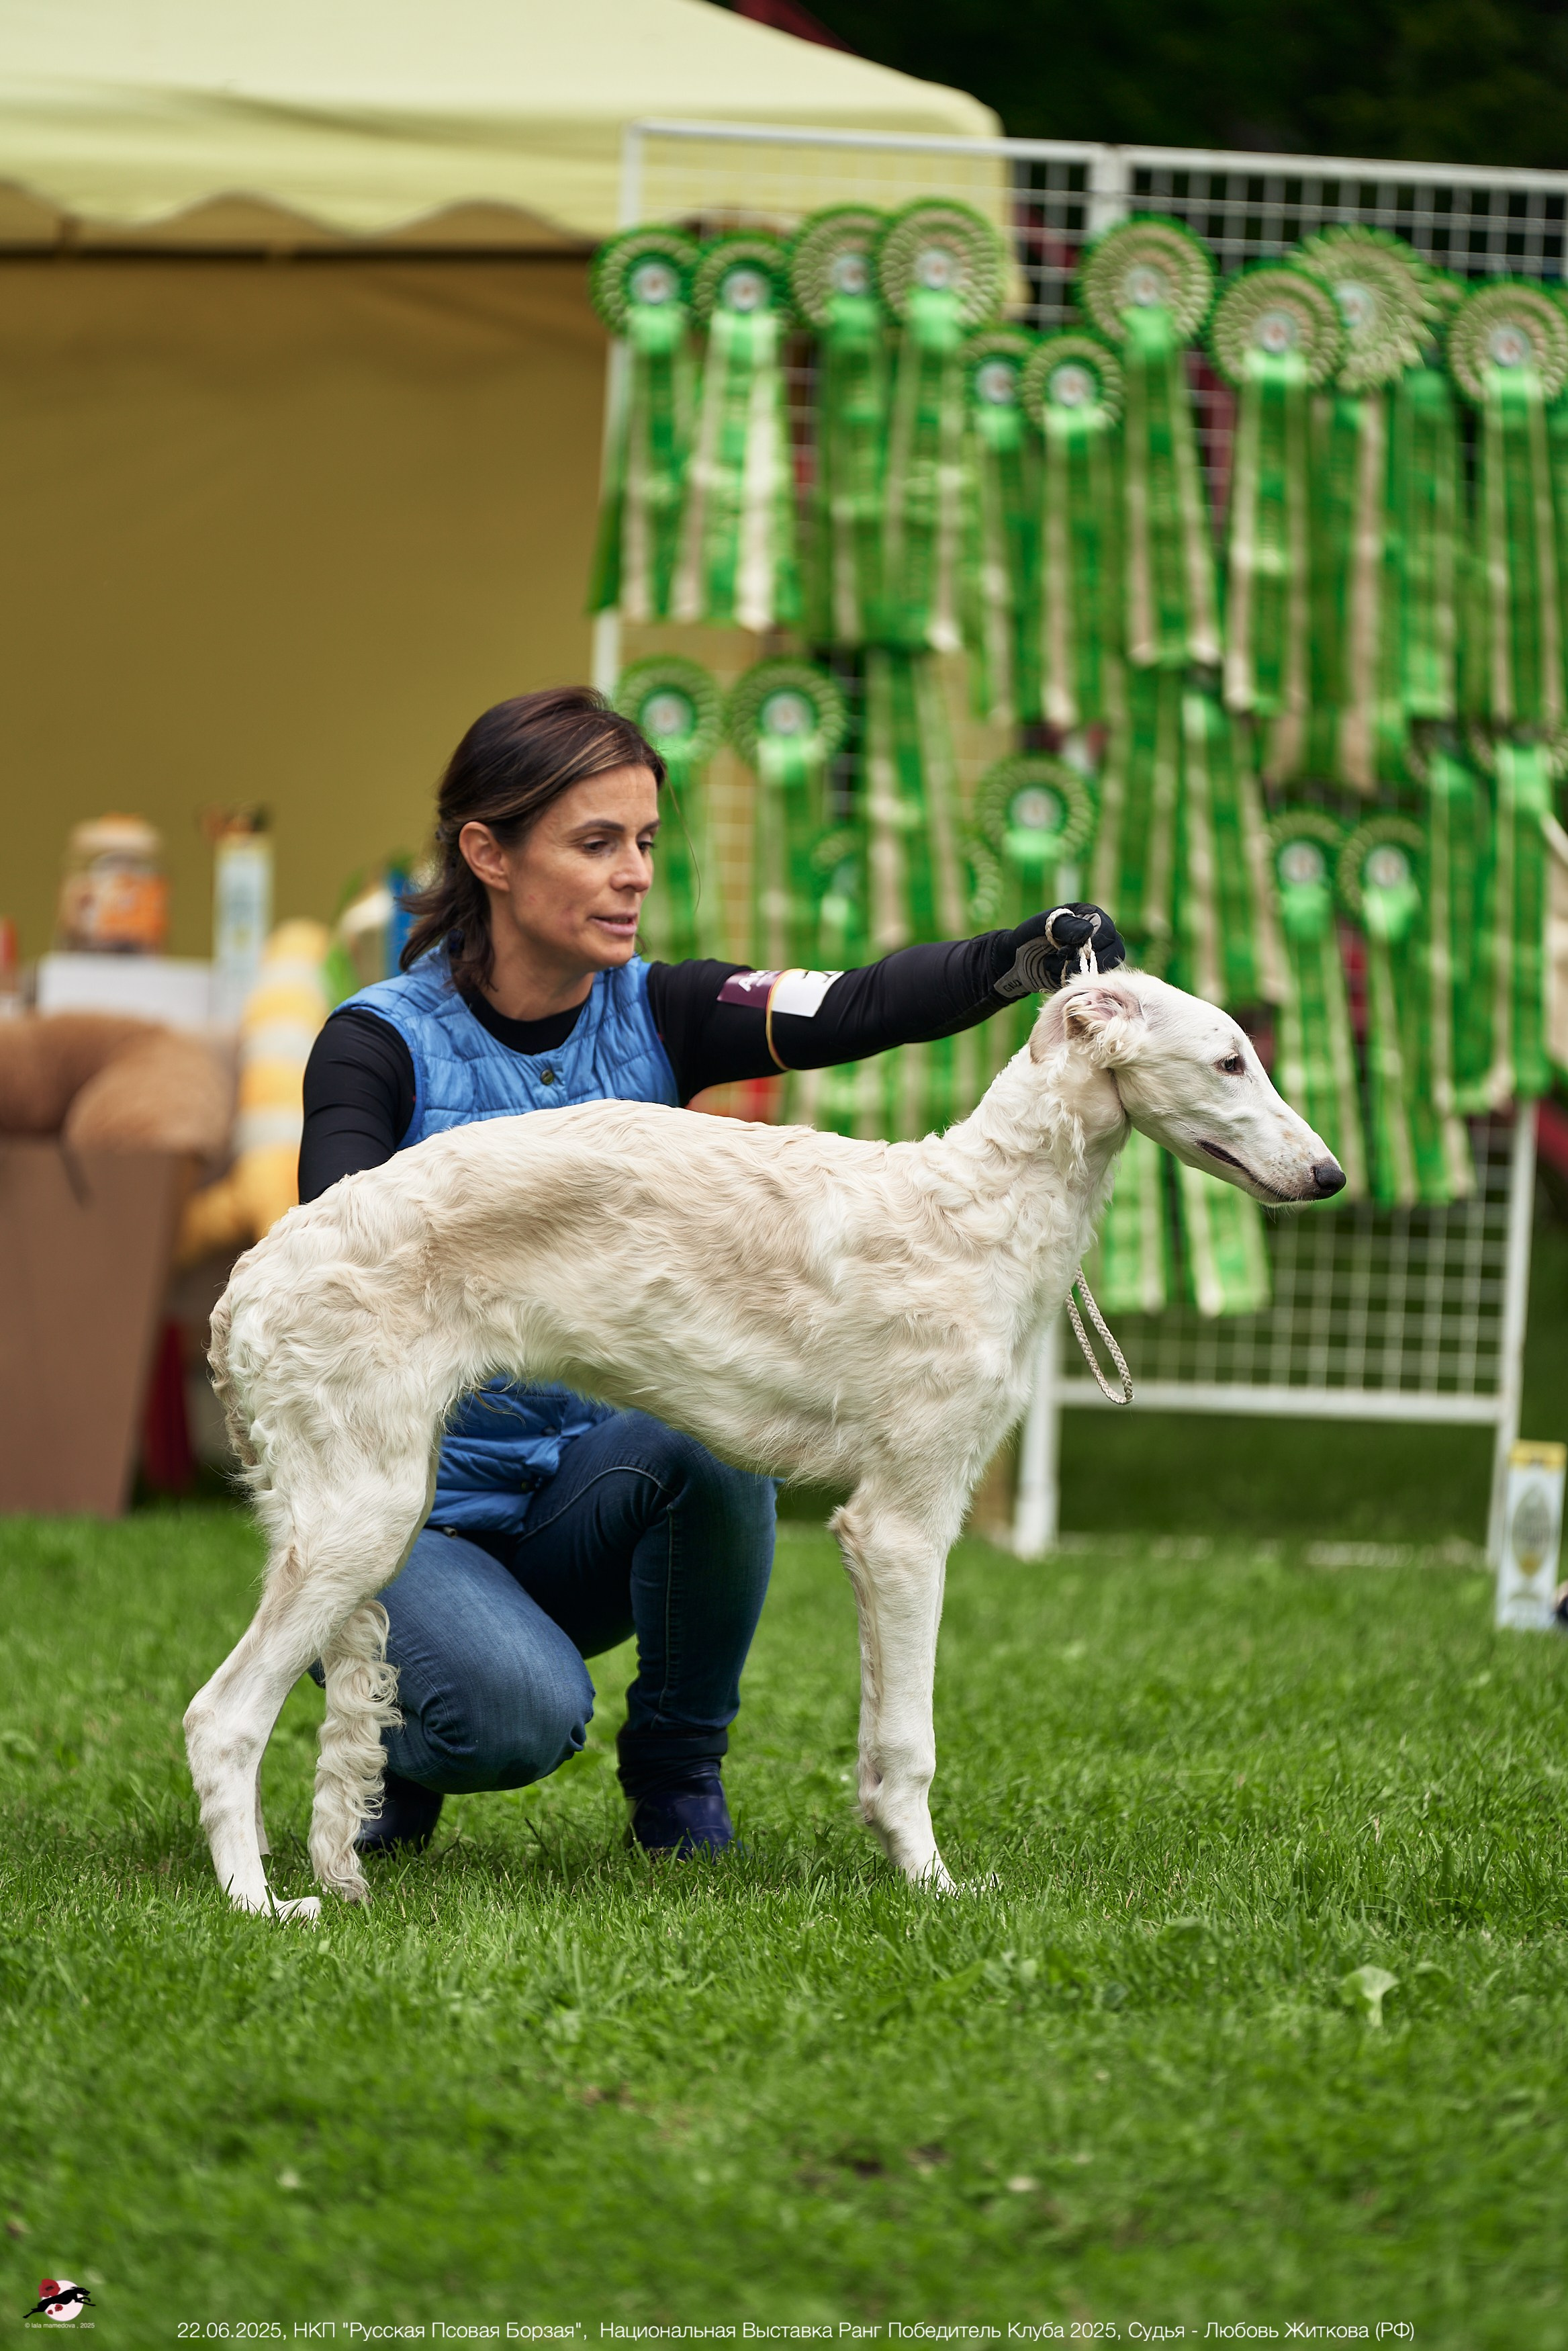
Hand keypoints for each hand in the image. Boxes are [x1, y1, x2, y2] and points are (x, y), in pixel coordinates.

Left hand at [992, 904, 1127, 1000]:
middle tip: (1062, 958)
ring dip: (1076, 969)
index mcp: (1091, 917)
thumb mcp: (1044, 925)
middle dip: (1086, 959)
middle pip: (1114, 952)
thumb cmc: (1030, 936)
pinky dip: (1069, 980)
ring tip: (1054, 963)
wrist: (1017, 959)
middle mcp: (1098, 937)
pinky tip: (1054, 972)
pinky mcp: (1086, 975)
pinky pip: (1090, 983)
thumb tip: (1088, 932)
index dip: (1093, 941)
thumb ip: (1065, 926)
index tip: (1069, 947)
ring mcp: (1094, 957)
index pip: (1108, 930)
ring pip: (1103, 969)